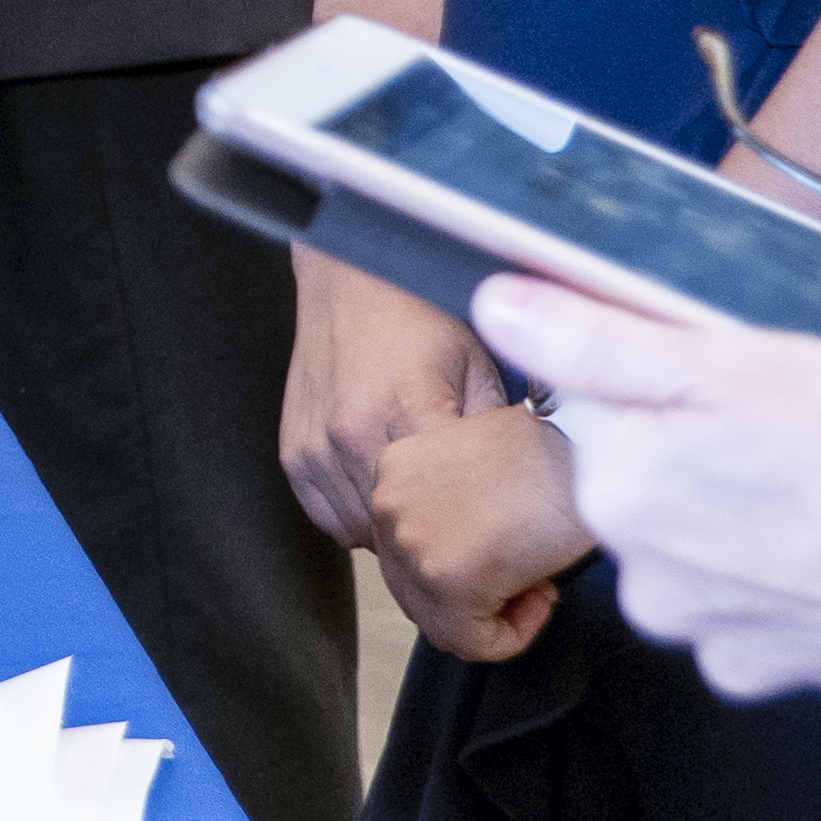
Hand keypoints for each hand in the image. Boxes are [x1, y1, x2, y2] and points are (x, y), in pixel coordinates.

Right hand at [285, 249, 516, 547]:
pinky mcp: (292, 451)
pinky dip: (356, 516)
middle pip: (402, 534)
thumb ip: (493, 434)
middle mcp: (350, 432)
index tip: (498, 540)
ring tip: (422, 507)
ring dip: (394, 530)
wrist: (351, 279)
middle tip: (463, 530)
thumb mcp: (479, 365)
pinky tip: (384, 492)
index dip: (479, 537)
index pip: (447, 514)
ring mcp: (314, 446)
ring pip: (362, 534)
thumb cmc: (417, 315)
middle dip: (435, 540)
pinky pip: (327, 518)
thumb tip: (528, 493)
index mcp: (406, 409)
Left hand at [364, 402, 591, 662]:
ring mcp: (410, 543)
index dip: (464, 568)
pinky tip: (542, 592)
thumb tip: (461, 566)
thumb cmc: (554, 454)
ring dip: (496, 615)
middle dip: (474, 599)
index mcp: (394, 472)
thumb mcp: (479, 473)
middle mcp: (387, 505)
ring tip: (537, 578)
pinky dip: (515, 634)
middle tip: (527, 574)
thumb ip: (451, 515)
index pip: (408, 554)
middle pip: (416, 594)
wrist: (586, 448)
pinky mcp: (445, 579)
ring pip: (443, 624)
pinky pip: (474, 642)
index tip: (509, 552)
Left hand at [481, 274, 820, 697]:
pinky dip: (780, 574)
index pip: (597, 403)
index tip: (733, 384)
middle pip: (642, 475)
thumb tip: (497, 305)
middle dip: (698, 448)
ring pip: (693, 538)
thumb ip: (598, 339)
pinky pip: (744, 601)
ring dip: (739, 512)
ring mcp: (702, 632)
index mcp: (617, 486)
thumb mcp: (735, 362)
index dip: (666, 380)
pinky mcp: (762, 670)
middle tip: (792, 437)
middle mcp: (639, 575)